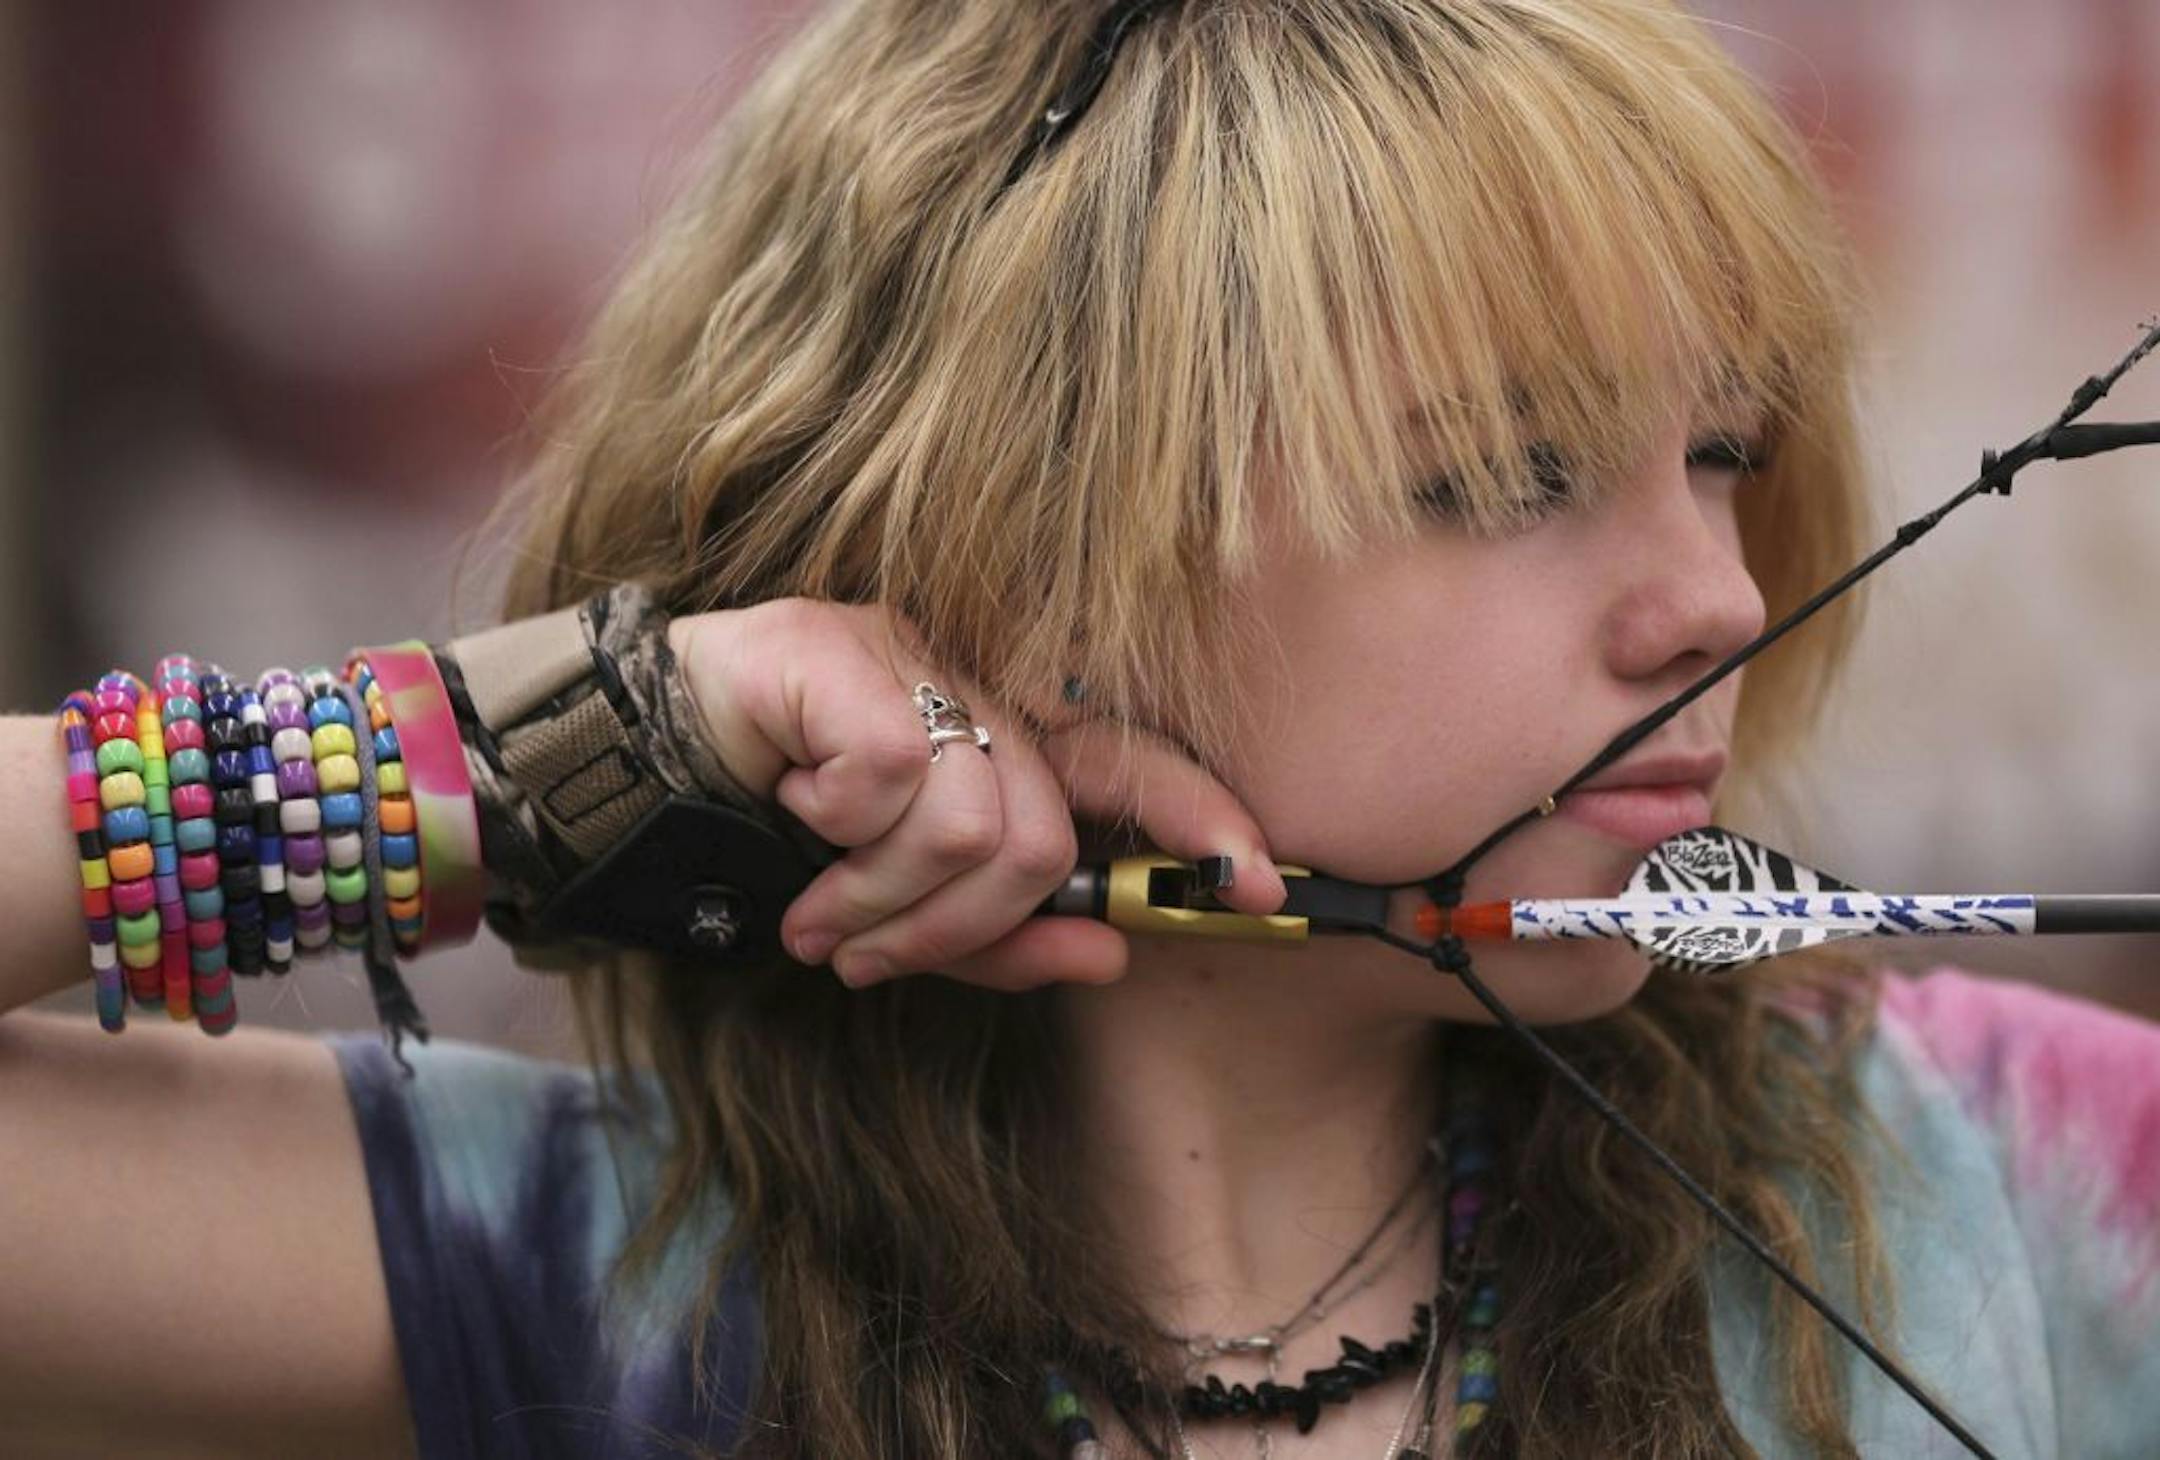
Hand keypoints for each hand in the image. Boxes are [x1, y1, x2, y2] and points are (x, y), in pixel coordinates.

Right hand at [668, 598, 1286, 990]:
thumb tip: (1107, 956)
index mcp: (993, 737)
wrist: (633, 765)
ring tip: (820, 915)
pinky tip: (793, 808)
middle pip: (1038, 834)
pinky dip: (838, 825)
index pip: (1124, 765)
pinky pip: (890, 773)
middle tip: (868, 960)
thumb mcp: (894, 911)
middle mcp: (967, 682)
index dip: (1199, 817)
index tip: (1260, 883)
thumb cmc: (771, 834)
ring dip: (884, 899)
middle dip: (954, 929)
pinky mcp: (838, 645)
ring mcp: (906, 653)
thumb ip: (997, 936)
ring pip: (970, 820)